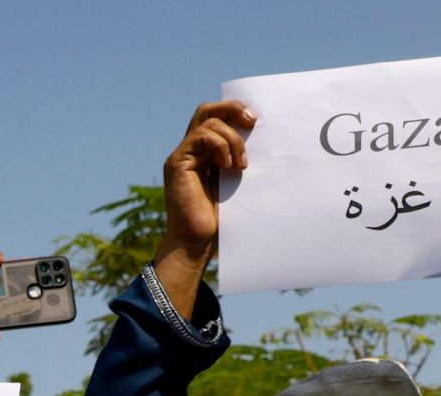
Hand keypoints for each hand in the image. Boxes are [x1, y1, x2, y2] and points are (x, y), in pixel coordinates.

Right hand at [158, 101, 253, 267]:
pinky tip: (227, 167)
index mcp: (204, 153)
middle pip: (207, 110)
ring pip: (208, 122)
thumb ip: (240, 159)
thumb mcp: (236, 181)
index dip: (235, 112)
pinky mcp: (177, 164)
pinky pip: (201, 137)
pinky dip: (220, 146)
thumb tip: (264, 138)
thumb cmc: (219, 218)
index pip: (216, 117)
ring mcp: (182, 156)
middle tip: (252, 123)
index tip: (256, 123)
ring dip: (232, 139)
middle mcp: (191, 151)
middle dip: (233, 109)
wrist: (197, 242)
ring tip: (239, 165)